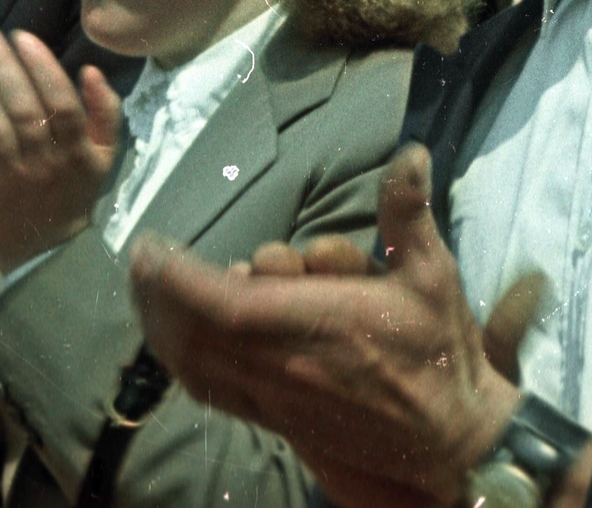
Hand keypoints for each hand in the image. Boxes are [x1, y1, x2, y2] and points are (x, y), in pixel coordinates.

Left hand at [0, 24, 119, 274]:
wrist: (45, 251)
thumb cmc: (74, 191)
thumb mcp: (104, 155)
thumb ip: (105, 112)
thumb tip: (91, 70)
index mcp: (77, 152)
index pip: (60, 103)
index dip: (41, 68)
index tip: (21, 36)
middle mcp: (43, 162)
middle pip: (22, 107)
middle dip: (1, 64)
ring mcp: (9, 178)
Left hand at [130, 145, 546, 507]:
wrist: (449, 440)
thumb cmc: (441, 353)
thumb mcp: (434, 274)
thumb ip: (409, 212)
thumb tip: (411, 152)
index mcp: (321, 324)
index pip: (226, 303)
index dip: (178, 277)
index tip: (149, 247)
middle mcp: (288, 366)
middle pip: (196, 333)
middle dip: (158, 295)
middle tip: (142, 260)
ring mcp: (277, 398)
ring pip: (197, 367)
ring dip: (164, 328)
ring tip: (149, 292)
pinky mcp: (277, 419)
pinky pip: (212, 392)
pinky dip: (182, 364)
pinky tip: (173, 342)